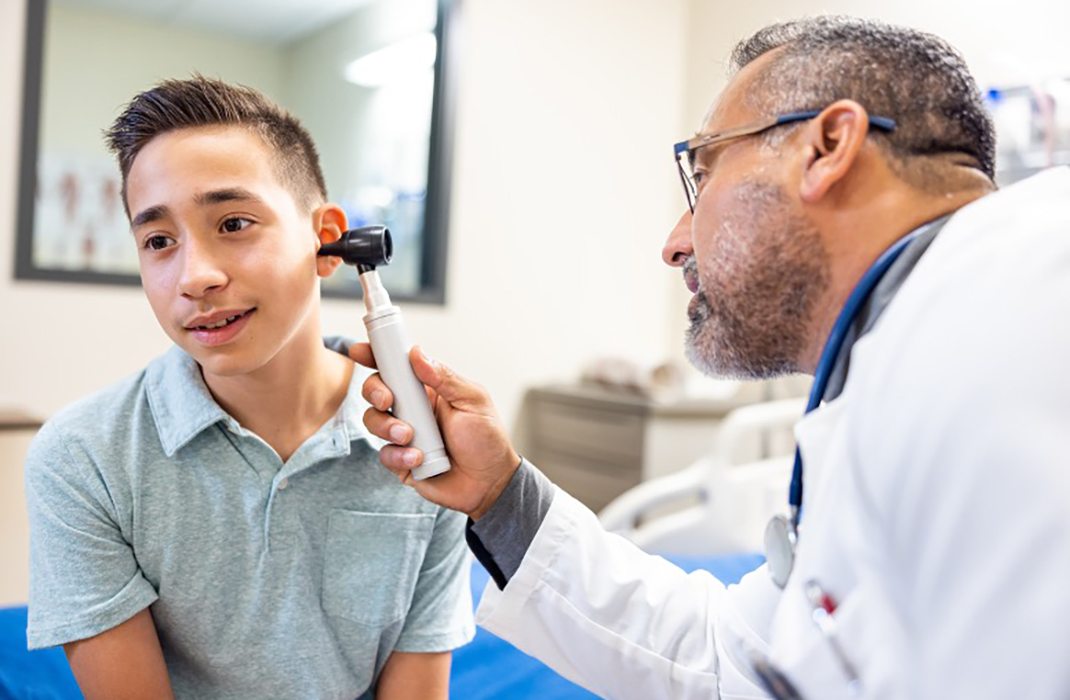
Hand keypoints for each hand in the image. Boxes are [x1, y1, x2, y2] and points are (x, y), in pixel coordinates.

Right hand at [350, 344, 520, 519]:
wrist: (490, 482)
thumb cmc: (487, 439)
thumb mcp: (473, 401)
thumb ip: (445, 377)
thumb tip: (418, 354)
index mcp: (428, 389)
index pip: (397, 367)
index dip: (376, 356)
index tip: (361, 351)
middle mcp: (412, 409)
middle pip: (375, 391)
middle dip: (374, 391)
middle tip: (388, 400)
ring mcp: (403, 435)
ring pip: (373, 421)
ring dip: (386, 427)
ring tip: (409, 436)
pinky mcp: (400, 460)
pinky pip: (384, 454)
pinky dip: (398, 455)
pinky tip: (418, 458)